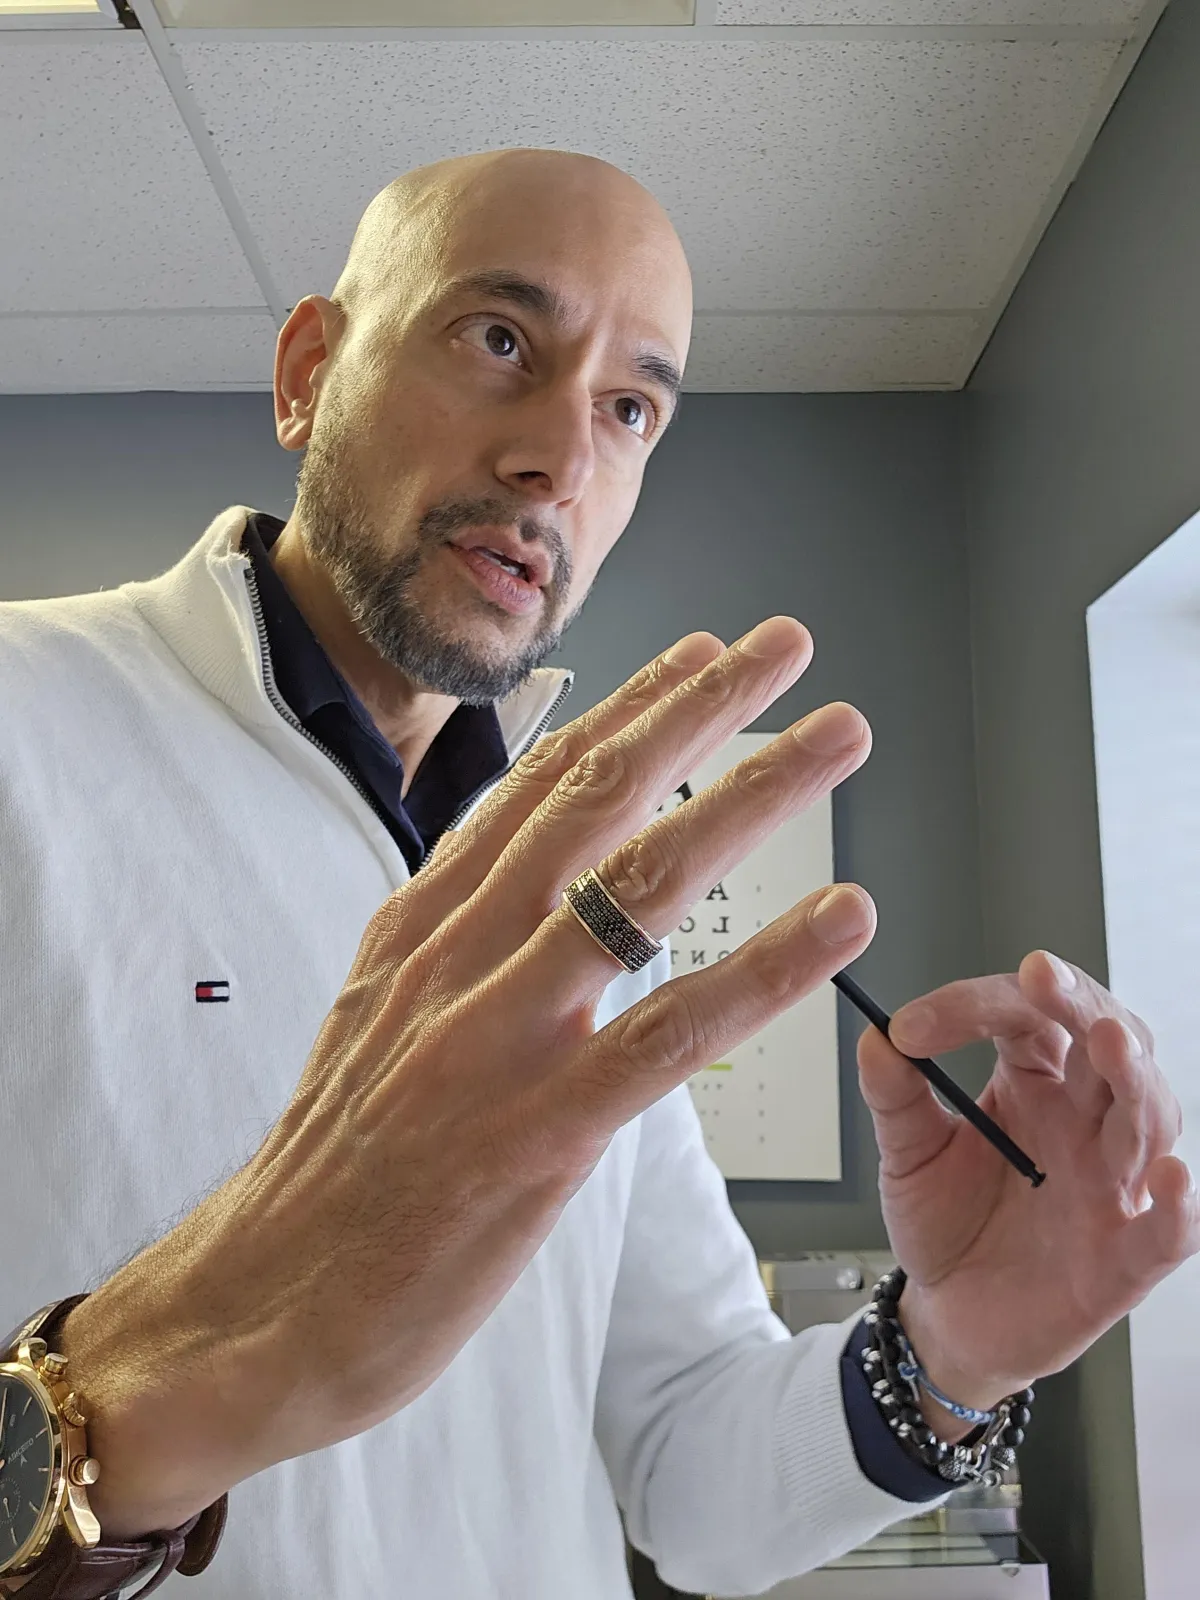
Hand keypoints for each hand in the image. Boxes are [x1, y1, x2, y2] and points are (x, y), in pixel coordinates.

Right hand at [63, 616, 874, 1537]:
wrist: (256, 1299)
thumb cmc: (329, 1171)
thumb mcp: (373, 1020)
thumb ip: (452, 947)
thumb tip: (524, 890)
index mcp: (419, 929)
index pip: (535, 789)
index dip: (624, 711)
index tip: (691, 657)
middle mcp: (459, 958)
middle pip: (597, 802)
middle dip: (701, 712)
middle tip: (784, 646)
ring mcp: (499, 1038)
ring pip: (642, 887)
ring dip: (751, 797)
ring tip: (837, 738)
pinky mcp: (539, 1131)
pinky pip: (672, 1034)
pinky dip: (765, 970)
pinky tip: (839, 921)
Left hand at [858, 953, 1199, 1425]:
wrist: (950, 1313)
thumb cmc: (946, 1222)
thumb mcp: (908, 1153)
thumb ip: (895, 1097)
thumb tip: (878, 1037)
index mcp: (1033, 1082)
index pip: (1026, 1017)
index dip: (976, 1006)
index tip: (913, 1026)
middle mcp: (1083, 1122)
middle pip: (1108, 1045)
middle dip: (1084, 1006)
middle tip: (1045, 978)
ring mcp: (1112, 1185)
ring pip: (1147, 1119)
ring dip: (1134, 1079)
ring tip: (1110, 1044)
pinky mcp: (1125, 1259)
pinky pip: (1168, 1231)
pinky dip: (1178, 1206)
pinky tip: (1168, 1176)